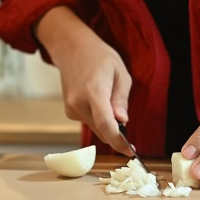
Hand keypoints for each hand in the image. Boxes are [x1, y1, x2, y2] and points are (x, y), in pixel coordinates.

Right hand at [36, 7, 132, 154]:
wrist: (72, 49)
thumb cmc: (100, 57)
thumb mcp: (120, 73)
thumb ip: (121, 99)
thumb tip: (122, 121)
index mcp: (94, 90)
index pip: (106, 124)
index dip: (119, 141)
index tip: (131, 151)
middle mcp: (78, 102)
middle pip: (101, 130)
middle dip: (116, 135)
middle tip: (129, 136)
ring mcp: (71, 108)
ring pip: (95, 128)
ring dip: (107, 125)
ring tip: (111, 104)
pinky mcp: (69, 111)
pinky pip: (89, 122)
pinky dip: (98, 119)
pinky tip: (99, 102)